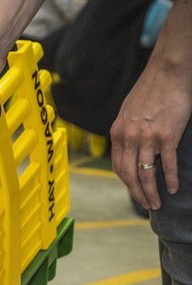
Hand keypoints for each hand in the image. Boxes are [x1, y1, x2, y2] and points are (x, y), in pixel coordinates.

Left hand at [110, 62, 191, 210]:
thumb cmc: (150, 90)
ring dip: (151, 192)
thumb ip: (127, 131)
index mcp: (118, 133)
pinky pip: (167, 164)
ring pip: (146, 174)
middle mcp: (129, 138)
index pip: (118, 167)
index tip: (134, 192)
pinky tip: (173, 188)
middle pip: (130, 175)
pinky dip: (169, 179)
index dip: (126, 183)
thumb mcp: (128, 112)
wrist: (167, 72)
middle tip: (147, 205)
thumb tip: (128, 147)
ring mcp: (148, 138)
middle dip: (137, 194)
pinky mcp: (167, 135)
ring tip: (157, 203)